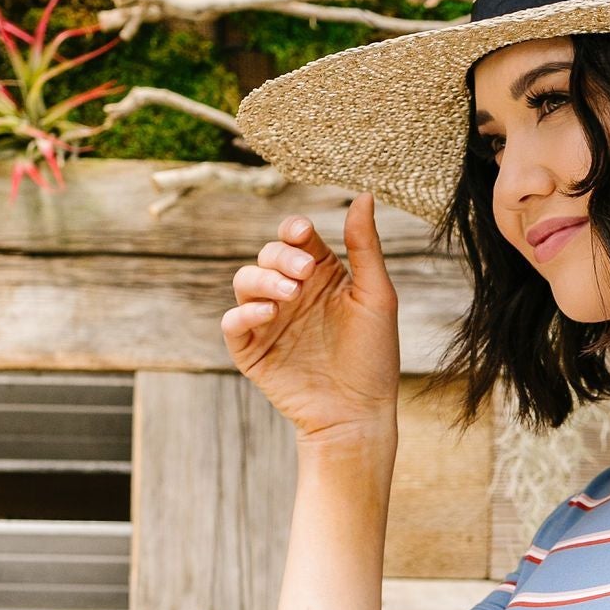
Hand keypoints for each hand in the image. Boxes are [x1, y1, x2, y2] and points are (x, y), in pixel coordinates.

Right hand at [221, 195, 400, 448]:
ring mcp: (268, 321)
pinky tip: (269, 315)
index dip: (294, 231)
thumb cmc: (373, 357)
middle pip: (268, 256)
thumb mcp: (376, 297)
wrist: (358, 414)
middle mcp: (291, 293)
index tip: (302, 234)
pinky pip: (233, 323)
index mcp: (320, 276)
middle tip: (302, 274)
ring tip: (289, 295)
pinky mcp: (251, 351)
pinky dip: (245, 314)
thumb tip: (363, 196)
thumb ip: (365, 247)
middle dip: (280, 257)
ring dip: (262, 280)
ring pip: (244, 282)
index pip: (296, 239)